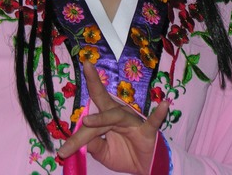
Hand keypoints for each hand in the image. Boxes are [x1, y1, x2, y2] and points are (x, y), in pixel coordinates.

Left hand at [57, 60, 169, 174]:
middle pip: (103, 100)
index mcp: (106, 119)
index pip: (89, 115)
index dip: (77, 121)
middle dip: (94, 83)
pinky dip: (159, 113)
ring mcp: (133, 121)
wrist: (144, 167)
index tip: (67, 122)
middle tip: (86, 66)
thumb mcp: (103, 153)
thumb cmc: (124, 154)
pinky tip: (164, 104)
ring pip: (116, 116)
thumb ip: (93, 145)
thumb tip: (82, 141)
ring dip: (102, 118)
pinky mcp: (147, 131)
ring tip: (87, 121)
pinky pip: (153, 122)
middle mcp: (118, 115)